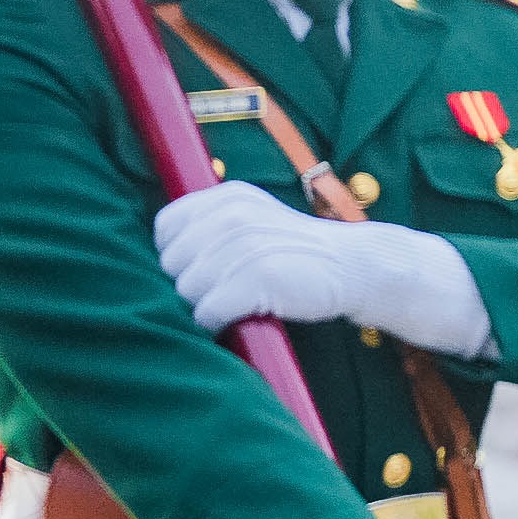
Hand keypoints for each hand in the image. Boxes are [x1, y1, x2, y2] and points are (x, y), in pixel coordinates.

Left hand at [155, 181, 491, 357]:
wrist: (358, 268)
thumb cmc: (300, 253)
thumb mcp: (255, 220)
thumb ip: (212, 226)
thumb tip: (159, 257)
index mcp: (227, 196)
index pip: (166, 228)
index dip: (180, 255)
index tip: (210, 267)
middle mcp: (231, 214)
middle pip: (172, 264)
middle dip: (192, 283)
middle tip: (230, 288)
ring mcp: (243, 244)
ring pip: (187, 291)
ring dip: (208, 305)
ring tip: (241, 302)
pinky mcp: (255, 278)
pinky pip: (207, 312)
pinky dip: (220, 322)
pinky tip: (245, 315)